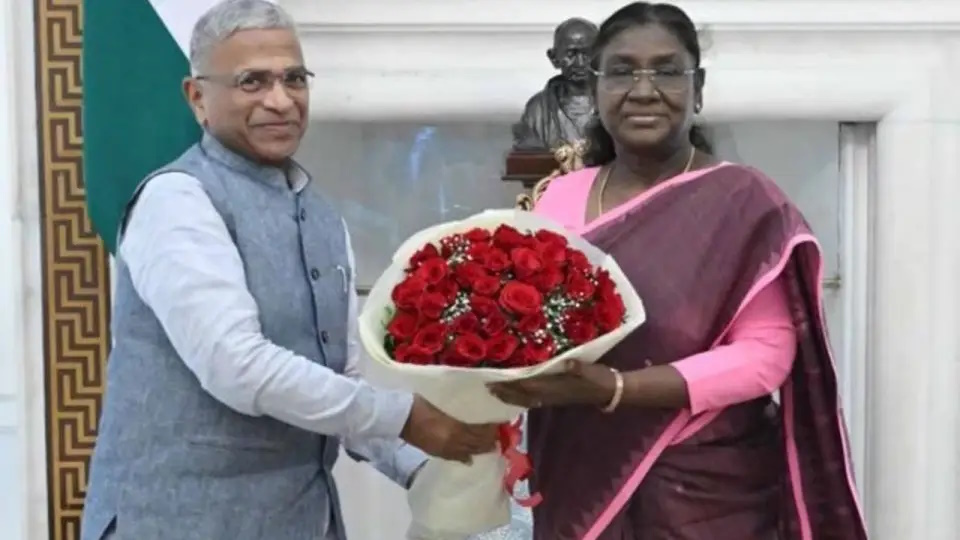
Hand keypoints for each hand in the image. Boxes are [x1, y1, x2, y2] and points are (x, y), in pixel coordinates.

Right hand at [400, 395, 497, 463]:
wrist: (399, 416)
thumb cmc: (420, 402)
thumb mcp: (443, 402)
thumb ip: (460, 409)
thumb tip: (475, 413)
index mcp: (455, 428)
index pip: (479, 432)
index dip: (490, 428)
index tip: (498, 422)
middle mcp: (453, 442)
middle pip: (477, 444)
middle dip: (488, 439)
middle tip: (497, 434)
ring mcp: (444, 449)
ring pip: (468, 452)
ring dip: (479, 449)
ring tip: (488, 445)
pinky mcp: (436, 452)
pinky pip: (454, 457)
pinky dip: (464, 457)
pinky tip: (469, 458)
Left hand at [487, 359, 616, 408]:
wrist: (608, 391)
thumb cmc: (599, 378)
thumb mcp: (590, 369)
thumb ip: (577, 366)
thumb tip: (567, 361)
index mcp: (556, 387)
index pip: (529, 386)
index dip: (511, 385)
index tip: (495, 380)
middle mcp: (551, 395)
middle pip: (522, 396)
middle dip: (505, 393)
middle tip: (487, 387)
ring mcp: (552, 399)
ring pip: (526, 400)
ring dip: (510, 397)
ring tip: (495, 391)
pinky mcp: (555, 399)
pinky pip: (532, 400)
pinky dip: (520, 398)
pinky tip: (514, 394)